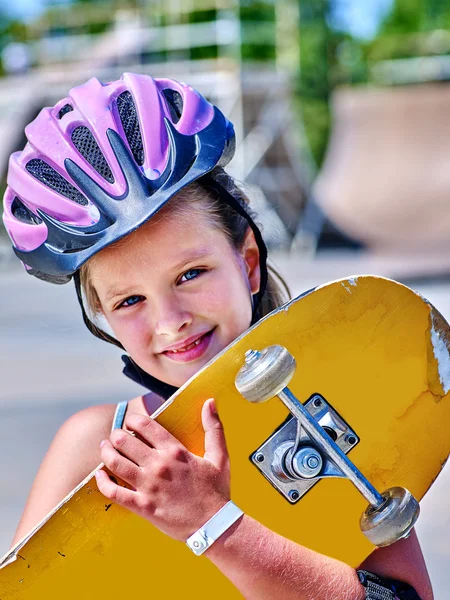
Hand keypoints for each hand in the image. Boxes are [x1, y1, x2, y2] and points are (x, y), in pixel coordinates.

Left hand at [95, 398, 229, 541]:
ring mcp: (149, 486)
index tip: (130, 422)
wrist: (214, 525)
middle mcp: (159, 465)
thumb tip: (210, 403)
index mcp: (175, 451)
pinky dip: (103, 483)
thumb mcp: (219, 456)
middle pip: (125, 441)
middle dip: (116, 435)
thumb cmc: (216, 490)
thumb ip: (214, 428)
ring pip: (116, 463)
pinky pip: (114, 493)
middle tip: (115, 436)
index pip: (145, 425)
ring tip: (104, 448)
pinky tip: (99, 475)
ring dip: (105, 452)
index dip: (132, 420)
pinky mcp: (142, 506)